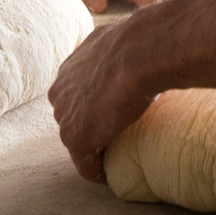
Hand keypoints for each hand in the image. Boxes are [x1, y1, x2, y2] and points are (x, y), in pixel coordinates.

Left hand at [48, 13, 161, 181]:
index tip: (113, 113)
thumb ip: (126, 48)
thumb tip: (154, 40)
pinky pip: (86, 165)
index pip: (77, 94)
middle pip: (73, 117)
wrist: (143, 51)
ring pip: (78, 141)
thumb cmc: (145, 40)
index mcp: (71, 67)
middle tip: (116, 136)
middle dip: (91, 127)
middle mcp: (61, 90)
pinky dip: (98, 173)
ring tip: (116, 154)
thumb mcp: (128, 39)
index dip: (94, 106)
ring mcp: (66, 116)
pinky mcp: (78, 139)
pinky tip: (112, 176)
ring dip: (94, 149)